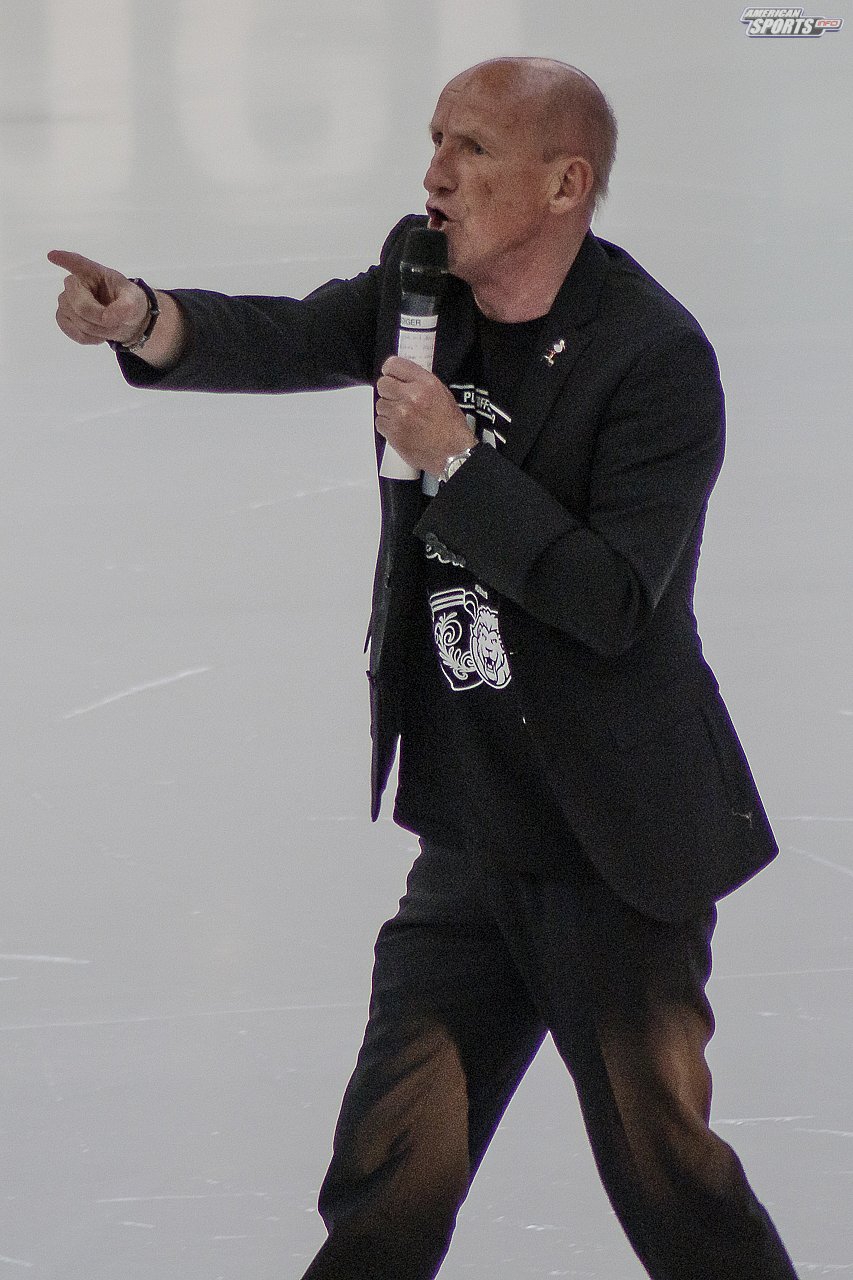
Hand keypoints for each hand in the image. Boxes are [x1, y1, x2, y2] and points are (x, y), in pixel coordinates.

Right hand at [47, 249, 148, 346]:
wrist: (125, 322)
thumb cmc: (128, 304)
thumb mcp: (135, 302)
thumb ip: (126, 307)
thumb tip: (107, 318)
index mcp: (95, 272)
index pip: (78, 264)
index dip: (65, 259)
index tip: (52, 255)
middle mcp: (76, 283)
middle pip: (78, 303)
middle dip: (97, 317)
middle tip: (114, 322)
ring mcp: (66, 300)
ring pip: (74, 318)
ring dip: (94, 328)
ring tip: (107, 326)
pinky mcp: (63, 316)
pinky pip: (68, 328)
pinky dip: (85, 337)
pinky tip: (97, 335)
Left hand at [375, 356, 476, 476]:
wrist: (452, 453)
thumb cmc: (451, 428)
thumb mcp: (443, 394)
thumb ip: (421, 383)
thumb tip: (403, 377)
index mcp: (426, 384)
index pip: (394, 365)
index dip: (390, 371)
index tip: (390, 375)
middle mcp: (412, 397)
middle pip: (383, 384)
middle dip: (388, 391)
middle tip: (397, 399)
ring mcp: (400, 415)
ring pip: (380, 404)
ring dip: (389, 410)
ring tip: (404, 418)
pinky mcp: (393, 432)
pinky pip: (380, 422)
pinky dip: (387, 426)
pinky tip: (401, 428)